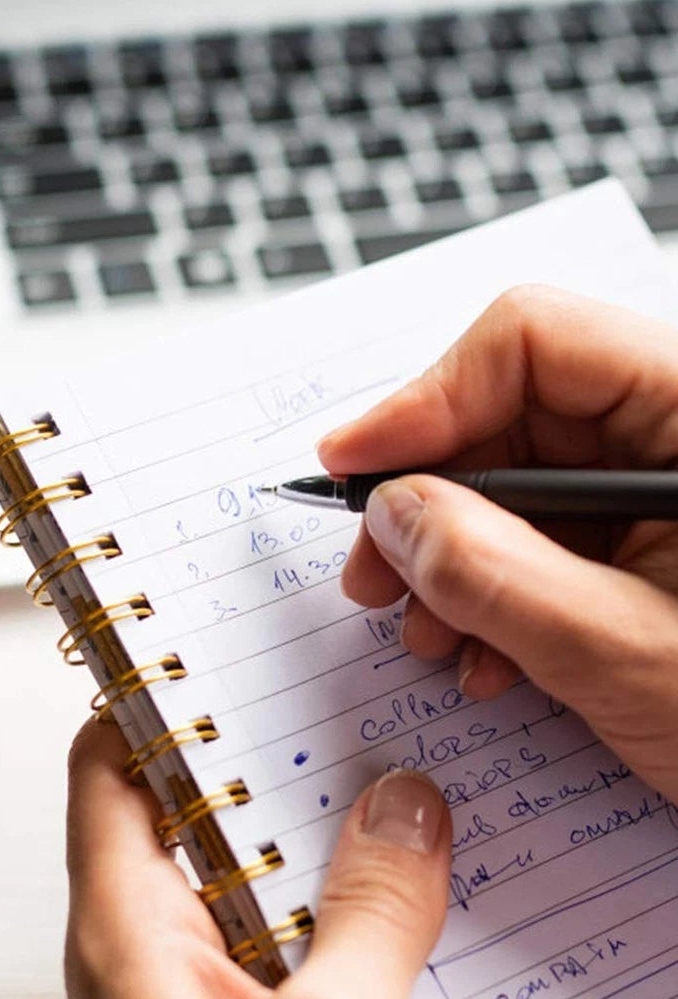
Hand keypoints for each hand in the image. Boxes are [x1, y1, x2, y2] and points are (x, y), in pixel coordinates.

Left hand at [66, 718, 451, 998]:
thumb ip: (369, 915)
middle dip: (260, 773)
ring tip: (390, 810)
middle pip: (182, 825)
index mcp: (122, 938)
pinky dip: (330, 933)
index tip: (209, 652)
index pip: (106, 772)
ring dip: (308, 857)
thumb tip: (398, 811)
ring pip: (240, 898)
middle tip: (341, 723)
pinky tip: (398, 928)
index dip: (150, 702)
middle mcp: (142, 968)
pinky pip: (278, 967)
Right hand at [319, 285, 677, 797]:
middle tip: (374, 579)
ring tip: (435, 640)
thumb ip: (495, 574)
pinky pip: (561, 534)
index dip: (425, 397)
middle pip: (518, 410)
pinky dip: (505, 590)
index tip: (352, 466)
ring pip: (526, 478)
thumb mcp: (631, 657)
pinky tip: (491, 655)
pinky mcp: (672, 540)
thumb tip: (392, 512)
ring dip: (457, 558)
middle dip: (430, 499)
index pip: (535, 341)